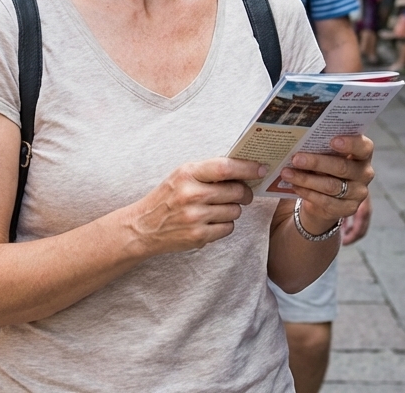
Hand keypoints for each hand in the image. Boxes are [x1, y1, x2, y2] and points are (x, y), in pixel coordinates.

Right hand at [126, 157, 263, 255]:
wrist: (144, 226)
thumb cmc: (168, 197)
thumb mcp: (182, 176)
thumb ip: (208, 171)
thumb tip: (243, 169)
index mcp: (187, 173)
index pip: (225, 167)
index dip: (247, 168)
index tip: (261, 169)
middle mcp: (191, 194)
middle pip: (235, 191)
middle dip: (245, 192)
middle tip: (244, 192)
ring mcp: (195, 217)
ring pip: (235, 211)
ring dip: (233, 209)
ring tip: (218, 208)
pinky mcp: (198, 237)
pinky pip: (228, 228)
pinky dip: (225, 225)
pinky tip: (212, 221)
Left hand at [278, 134, 374, 233]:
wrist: (326, 193)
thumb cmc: (325, 163)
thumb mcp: (326, 153)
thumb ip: (321, 146)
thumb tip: (298, 140)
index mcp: (363, 154)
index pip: (364, 147)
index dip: (350, 143)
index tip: (332, 140)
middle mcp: (365, 173)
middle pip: (342, 167)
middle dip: (316, 162)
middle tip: (295, 159)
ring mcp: (358, 193)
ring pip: (331, 186)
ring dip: (306, 179)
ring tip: (287, 173)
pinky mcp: (348, 209)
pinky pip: (326, 202)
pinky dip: (308, 193)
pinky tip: (295, 186)